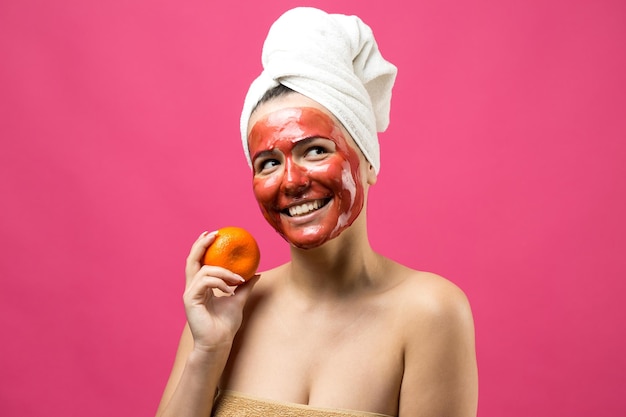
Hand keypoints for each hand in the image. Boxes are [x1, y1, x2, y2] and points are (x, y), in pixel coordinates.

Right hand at [183, 231, 258, 352]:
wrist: (219, 343)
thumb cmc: (226, 325)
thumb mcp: (239, 300)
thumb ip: (245, 286)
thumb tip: (256, 273)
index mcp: (201, 287)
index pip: (198, 262)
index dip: (202, 247)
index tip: (213, 235)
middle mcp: (193, 288)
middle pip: (192, 260)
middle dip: (201, 245)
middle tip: (214, 234)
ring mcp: (190, 294)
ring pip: (203, 270)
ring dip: (223, 271)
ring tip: (237, 280)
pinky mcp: (190, 300)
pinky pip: (205, 282)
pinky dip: (219, 283)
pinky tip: (230, 290)